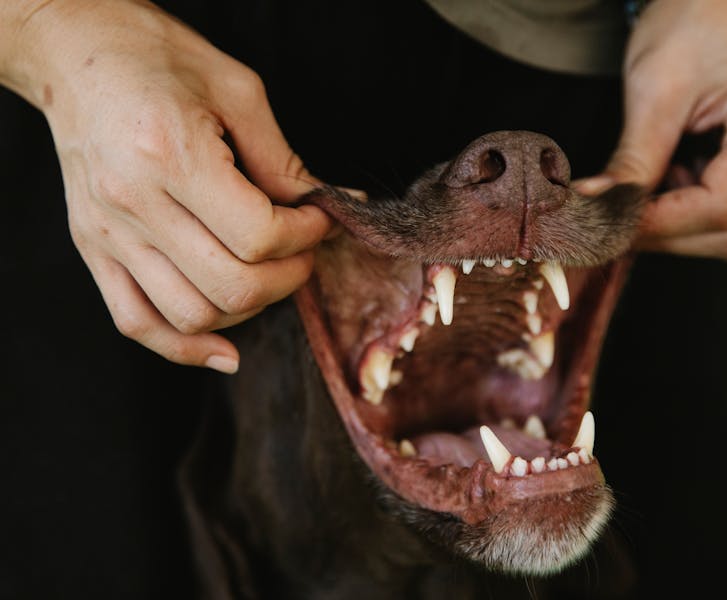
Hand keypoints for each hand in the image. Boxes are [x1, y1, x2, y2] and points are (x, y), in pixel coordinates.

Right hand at [7, 1, 331, 371]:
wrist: (77, 54)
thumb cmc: (157, 60)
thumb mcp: (237, 92)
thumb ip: (284, 160)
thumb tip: (333, 204)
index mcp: (171, 155)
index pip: (259, 236)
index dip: (307, 235)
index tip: (319, 218)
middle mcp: (133, 203)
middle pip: (233, 285)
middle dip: (289, 276)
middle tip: (304, 249)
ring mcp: (108, 233)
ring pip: (192, 315)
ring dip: (248, 307)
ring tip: (267, 274)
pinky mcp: (94, 249)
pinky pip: (138, 323)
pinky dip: (185, 348)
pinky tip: (225, 350)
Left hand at [578, 0, 726, 269]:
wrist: (720, 1)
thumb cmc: (692, 25)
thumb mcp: (654, 88)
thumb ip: (633, 159)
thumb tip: (596, 209)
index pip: (723, 205)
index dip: (661, 224)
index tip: (612, 222)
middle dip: (673, 237)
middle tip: (621, 220)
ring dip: (692, 236)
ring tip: (654, 197)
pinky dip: (706, 225)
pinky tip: (677, 191)